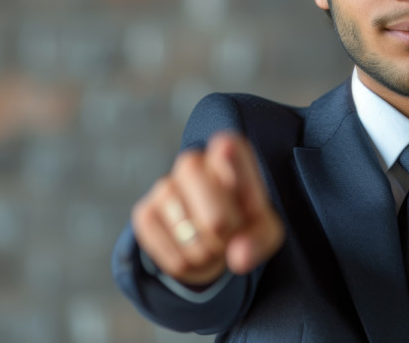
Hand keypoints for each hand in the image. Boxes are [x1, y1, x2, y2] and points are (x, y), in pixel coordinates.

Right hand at [131, 132, 284, 285]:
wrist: (212, 242)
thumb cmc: (243, 225)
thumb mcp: (264, 230)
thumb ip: (259, 241)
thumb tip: (239, 257)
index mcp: (230, 153)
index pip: (228, 147)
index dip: (232, 165)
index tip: (238, 180)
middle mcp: (193, 161)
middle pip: (207, 198)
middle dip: (224, 227)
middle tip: (231, 232)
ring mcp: (165, 186)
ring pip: (188, 228)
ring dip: (207, 250)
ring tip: (214, 244)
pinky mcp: (145, 213)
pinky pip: (169, 251)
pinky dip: (186, 262)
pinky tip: (192, 251)